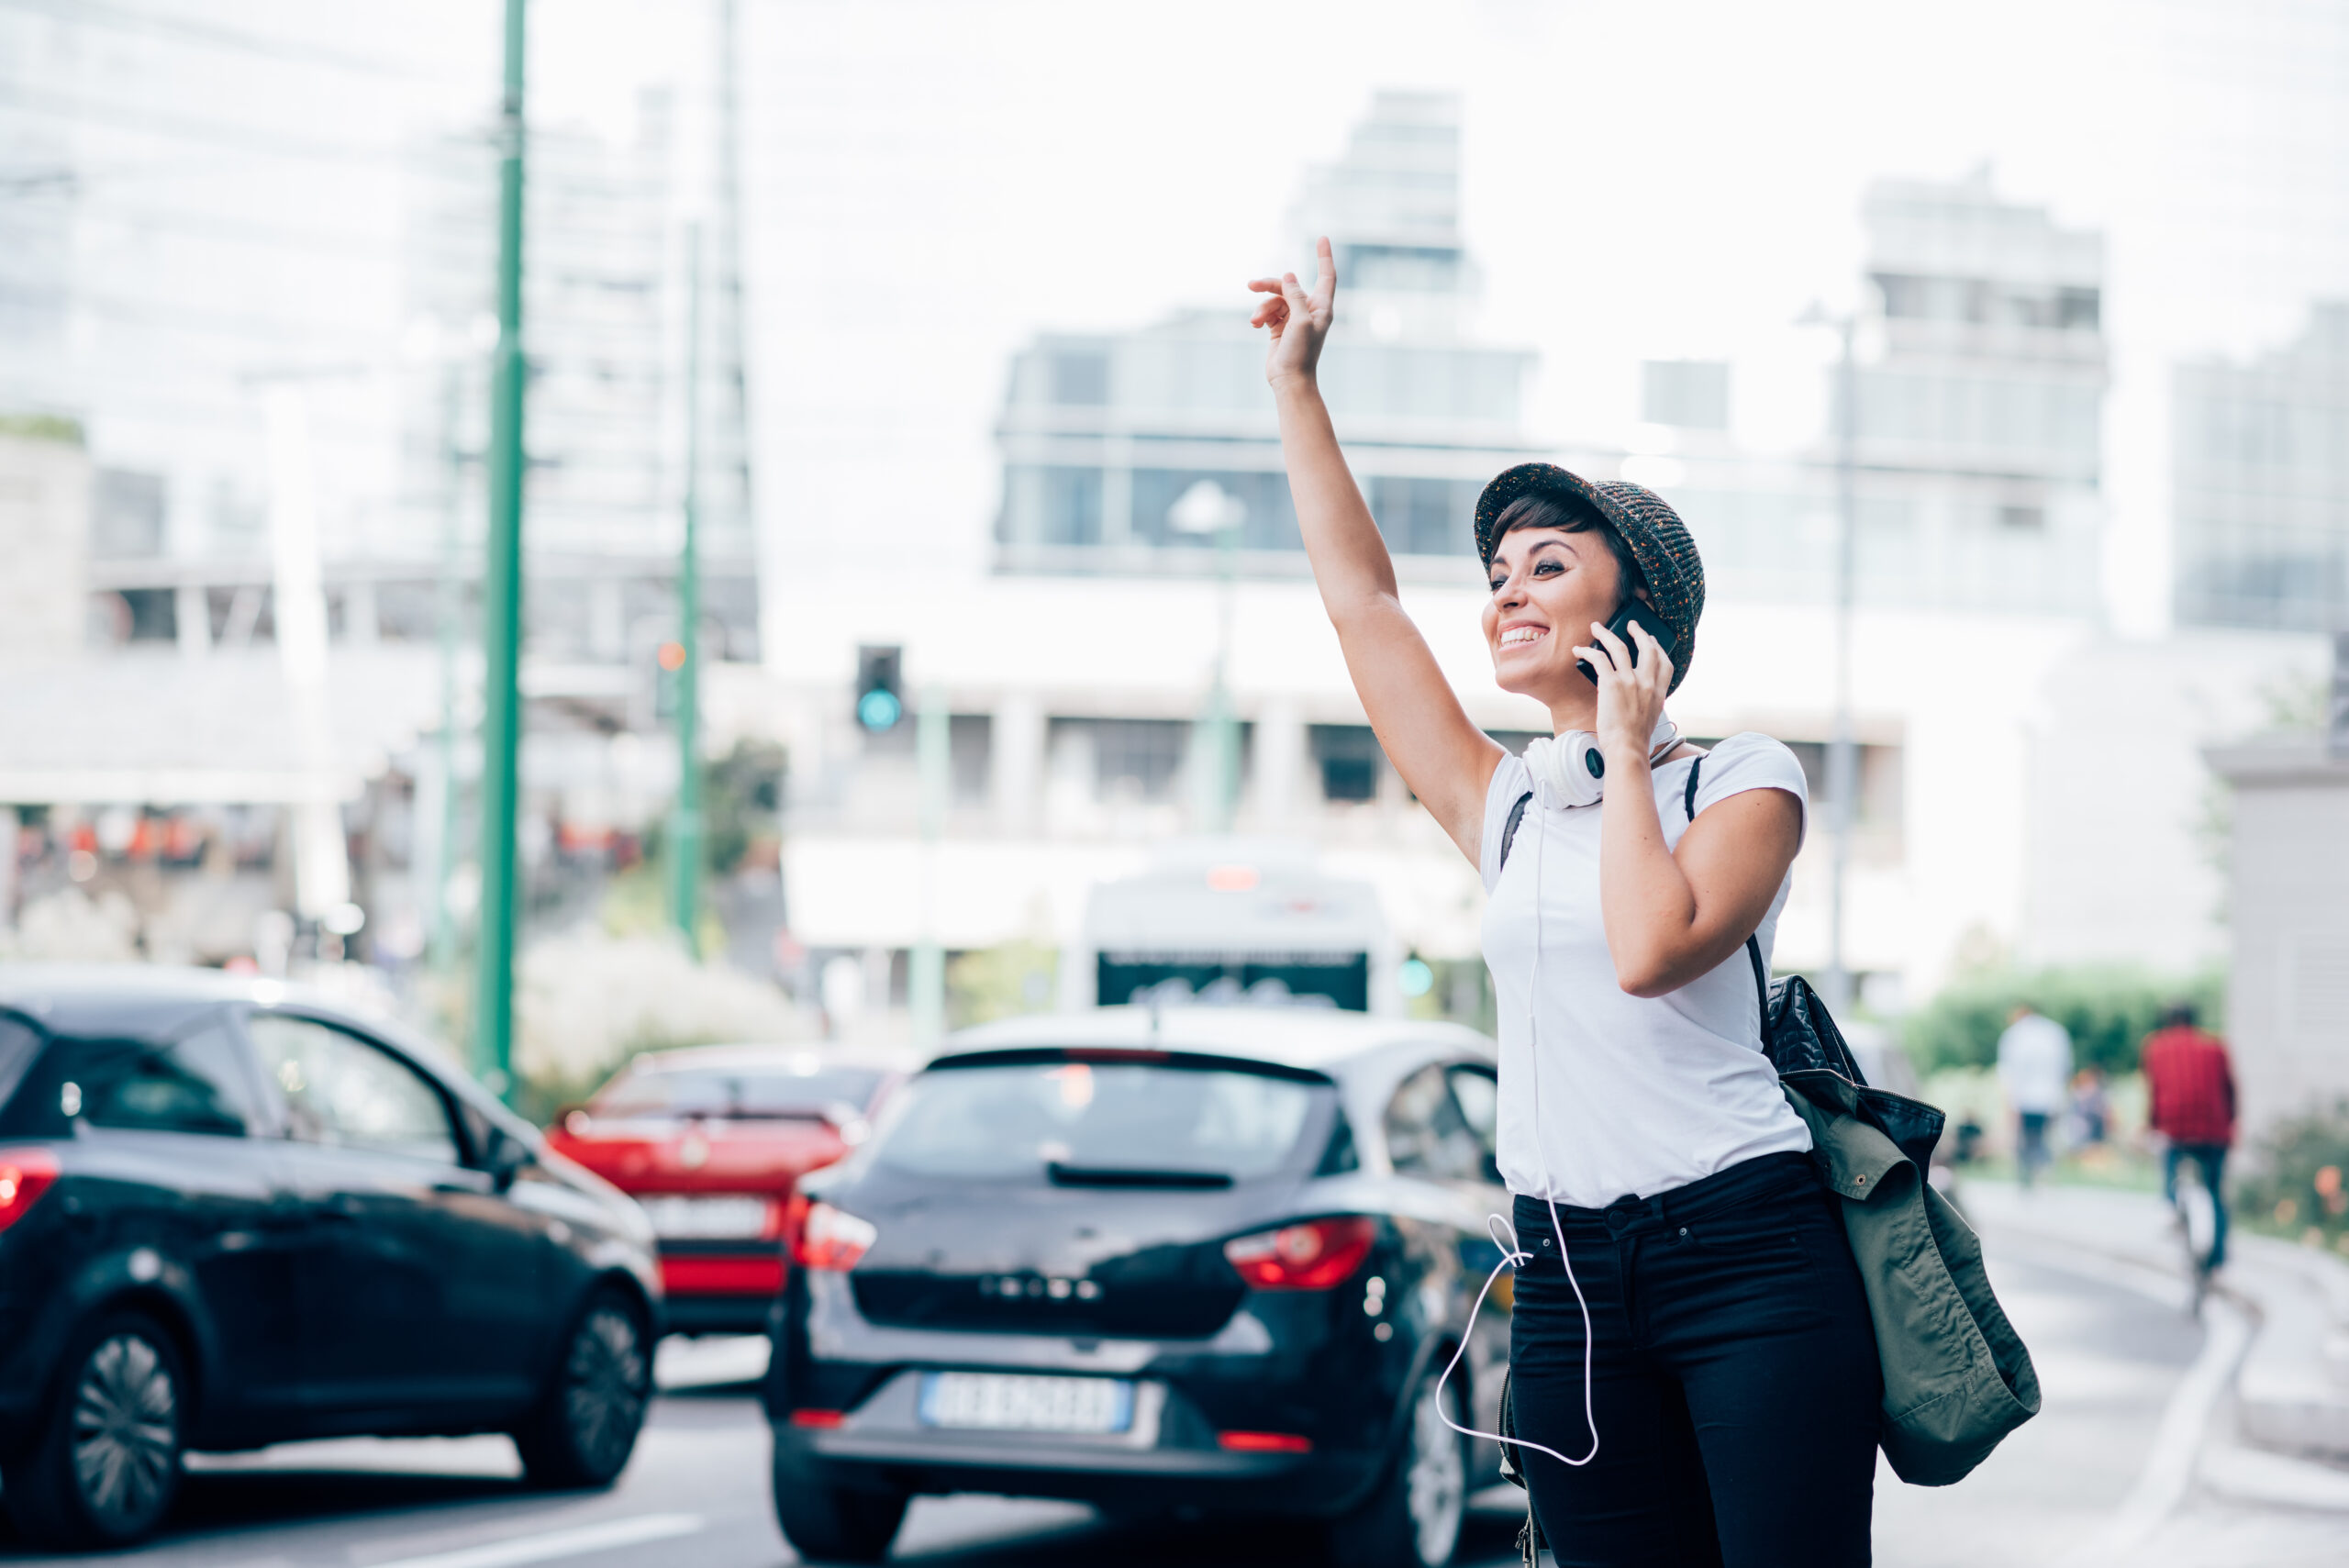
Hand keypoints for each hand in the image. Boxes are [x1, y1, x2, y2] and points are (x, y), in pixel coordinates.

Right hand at [1248, 236, 1334, 388]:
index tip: (1322, 237)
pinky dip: (1260, 316)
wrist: (1289, 380)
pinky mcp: (1279, 327)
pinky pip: (1268, 311)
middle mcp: (1309, 310)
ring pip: (1275, 299)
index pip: (1326, 275)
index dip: (1324, 256)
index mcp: (1321, 307)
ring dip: (1262, 307)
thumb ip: (1295, 296)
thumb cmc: (1300, 354)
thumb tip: (1288, 275)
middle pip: (1288, 286)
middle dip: (1270, 285)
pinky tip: (1256, 325)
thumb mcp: (1300, 322)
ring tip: (1255, 320)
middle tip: (1252, 285)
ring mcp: (1294, 318)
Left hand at [1573, 618, 1673, 767]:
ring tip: (1597, 627)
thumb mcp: (1650, 717)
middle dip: (1639, 633)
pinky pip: (1599, 659)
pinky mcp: (1611, 684)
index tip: (1652, 641)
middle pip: (1646, 648)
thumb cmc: (1634, 739)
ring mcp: (1630, 681)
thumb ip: (1648, 702)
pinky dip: (1587, 651)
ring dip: (1606, 633)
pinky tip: (1579, 650)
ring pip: (1619, 647)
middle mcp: (1648, 683)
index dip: (1659, 649)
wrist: (1627, 748)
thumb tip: (1636, 696)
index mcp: (1659, 692)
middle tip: (1631, 625)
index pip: (1665, 663)